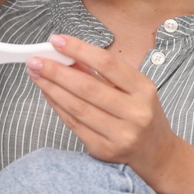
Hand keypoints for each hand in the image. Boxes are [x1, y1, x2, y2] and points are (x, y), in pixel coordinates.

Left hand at [26, 33, 181, 177]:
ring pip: (77, 107)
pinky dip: (57, 107)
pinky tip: (48, 94)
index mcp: (144, 90)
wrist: (156, 152)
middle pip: (88, 87)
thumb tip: (69, 56)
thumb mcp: (134, 89)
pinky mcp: (104, 150)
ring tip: (36, 74)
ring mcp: (120, 134)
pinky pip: (74, 125)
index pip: (108, 64)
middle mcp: (135, 112)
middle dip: (57, 71)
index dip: (80, 50)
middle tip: (36, 60)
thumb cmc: (142, 114)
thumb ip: (103, 74)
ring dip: (52, 88)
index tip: (57, 40)